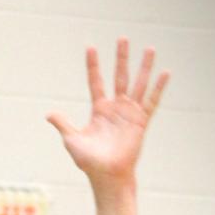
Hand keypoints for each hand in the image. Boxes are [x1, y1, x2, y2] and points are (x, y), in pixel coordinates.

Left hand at [47, 40, 167, 187]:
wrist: (107, 177)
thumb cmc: (89, 162)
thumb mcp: (73, 141)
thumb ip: (64, 125)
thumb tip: (48, 114)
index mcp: (99, 110)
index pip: (96, 82)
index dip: (93, 65)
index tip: (90, 47)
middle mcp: (116, 108)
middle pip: (119, 76)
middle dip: (121, 58)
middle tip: (122, 38)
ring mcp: (129, 113)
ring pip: (138, 84)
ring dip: (144, 66)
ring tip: (149, 48)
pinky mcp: (141, 122)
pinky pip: (152, 102)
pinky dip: (158, 88)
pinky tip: (165, 73)